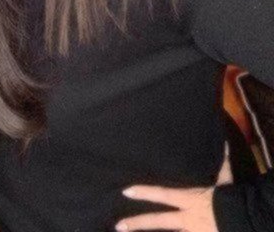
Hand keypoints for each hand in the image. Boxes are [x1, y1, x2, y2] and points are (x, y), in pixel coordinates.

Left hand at [115, 146, 231, 230]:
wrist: (247, 221)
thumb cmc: (233, 199)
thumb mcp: (226, 182)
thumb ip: (221, 164)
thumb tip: (222, 142)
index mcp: (190, 200)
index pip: (162, 194)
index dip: (144, 192)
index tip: (125, 191)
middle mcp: (187, 219)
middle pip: (158, 222)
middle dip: (137, 224)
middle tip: (118, 226)